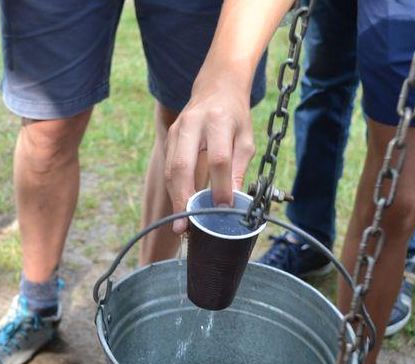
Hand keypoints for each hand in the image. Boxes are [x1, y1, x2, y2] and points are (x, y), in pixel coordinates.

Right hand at [165, 68, 254, 233]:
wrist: (217, 86)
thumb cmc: (235, 117)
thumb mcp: (246, 139)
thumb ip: (237, 170)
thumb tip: (231, 203)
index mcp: (218, 121)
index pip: (218, 159)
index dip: (220, 186)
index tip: (224, 209)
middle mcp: (192, 124)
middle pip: (183, 166)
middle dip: (184, 199)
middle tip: (185, 226)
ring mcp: (176, 130)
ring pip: (171, 170)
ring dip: (176, 198)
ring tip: (182, 224)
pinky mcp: (169, 137)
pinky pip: (168, 168)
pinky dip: (174, 190)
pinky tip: (180, 207)